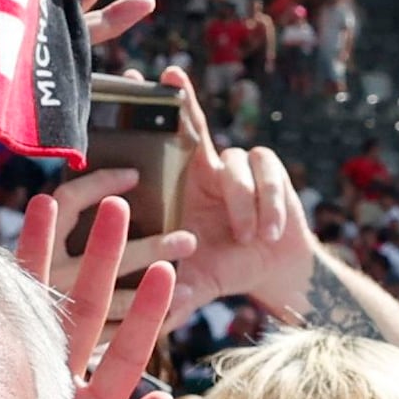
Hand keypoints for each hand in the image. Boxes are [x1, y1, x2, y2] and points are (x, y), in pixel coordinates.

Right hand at [14, 177, 182, 398]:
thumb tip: (165, 394)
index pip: (126, 356)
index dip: (147, 313)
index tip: (166, 268)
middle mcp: (62, 397)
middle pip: (88, 317)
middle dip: (104, 262)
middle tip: (121, 207)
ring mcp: (25, 389)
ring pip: (40, 313)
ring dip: (50, 258)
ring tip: (57, 204)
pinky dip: (0, 291)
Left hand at [156, 67, 313, 321]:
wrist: (274, 271)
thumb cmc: (225, 270)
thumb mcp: (195, 282)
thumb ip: (173, 296)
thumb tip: (147, 322)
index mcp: (179, 189)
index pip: (156, 150)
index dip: (142, 119)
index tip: (125, 82)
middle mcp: (205, 170)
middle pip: (192, 124)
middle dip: (181, 98)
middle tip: (168, 75)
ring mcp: (238, 167)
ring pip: (235, 164)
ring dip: (242, 202)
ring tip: (248, 235)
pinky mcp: (270, 171)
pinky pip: (267, 174)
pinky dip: (269, 204)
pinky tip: (269, 231)